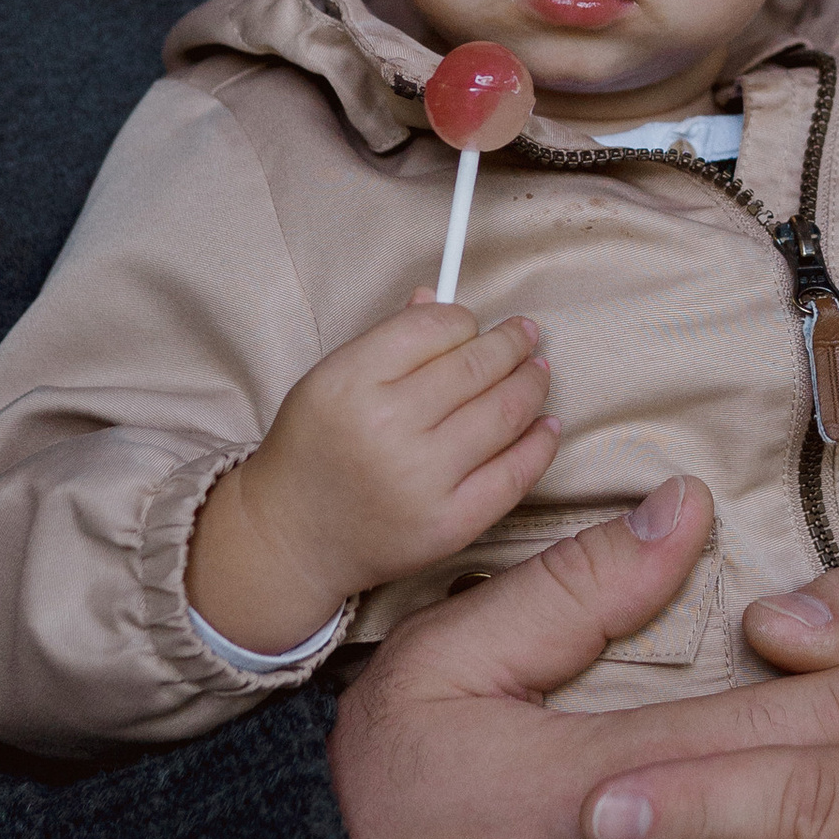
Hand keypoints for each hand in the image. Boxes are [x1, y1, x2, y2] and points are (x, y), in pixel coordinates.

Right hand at [189, 296, 554, 650]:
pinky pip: (514, 475)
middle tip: (525, 334)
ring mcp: (423, 481)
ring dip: (532, 384)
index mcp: (350, 382)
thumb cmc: (313, 450)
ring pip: (504, 414)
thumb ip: (385, 340)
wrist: (293, 538)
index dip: (463, 319)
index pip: (432, 327)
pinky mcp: (450, 524)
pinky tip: (545, 424)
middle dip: (510, 344)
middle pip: (475, 367)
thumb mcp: (328, 381)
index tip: (474, 322)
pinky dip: (539, 443)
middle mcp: (388, 428)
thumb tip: (439, 299)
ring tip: (538, 371)